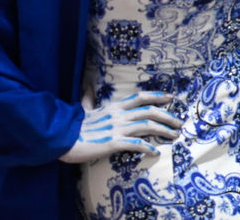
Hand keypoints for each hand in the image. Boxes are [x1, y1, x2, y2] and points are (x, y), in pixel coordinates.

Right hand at [58, 92, 180, 163]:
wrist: (60, 139)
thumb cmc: (72, 126)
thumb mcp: (83, 108)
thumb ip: (88, 98)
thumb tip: (87, 86)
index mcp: (114, 106)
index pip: (140, 97)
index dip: (157, 96)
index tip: (171, 98)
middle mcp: (119, 115)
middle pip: (150, 111)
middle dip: (168, 116)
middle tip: (179, 122)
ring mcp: (117, 128)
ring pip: (148, 126)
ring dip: (164, 130)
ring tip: (175, 136)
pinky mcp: (113, 143)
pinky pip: (136, 144)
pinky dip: (148, 148)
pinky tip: (156, 152)